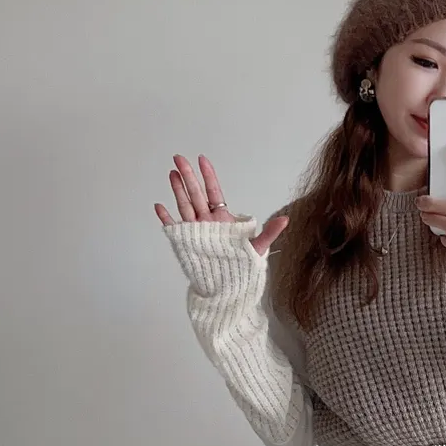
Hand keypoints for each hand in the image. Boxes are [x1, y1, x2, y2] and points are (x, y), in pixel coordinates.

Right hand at [154, 154, 288, 256]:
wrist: (229, 288)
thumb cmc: (243, 267)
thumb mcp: (258, 248)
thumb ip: (270, 232)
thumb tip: (286, 219)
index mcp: (223, 219)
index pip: (214, 192)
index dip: (208, 175)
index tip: (202, 159)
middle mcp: (207, 222)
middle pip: (196, 194)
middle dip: (188, 176)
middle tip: (179, 158)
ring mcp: (196, 231)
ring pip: (185, 206)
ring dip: (178, 190)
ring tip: (172, 173)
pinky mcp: (186, 243)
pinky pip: (174, 228)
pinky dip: (166, 218)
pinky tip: (160, 206)